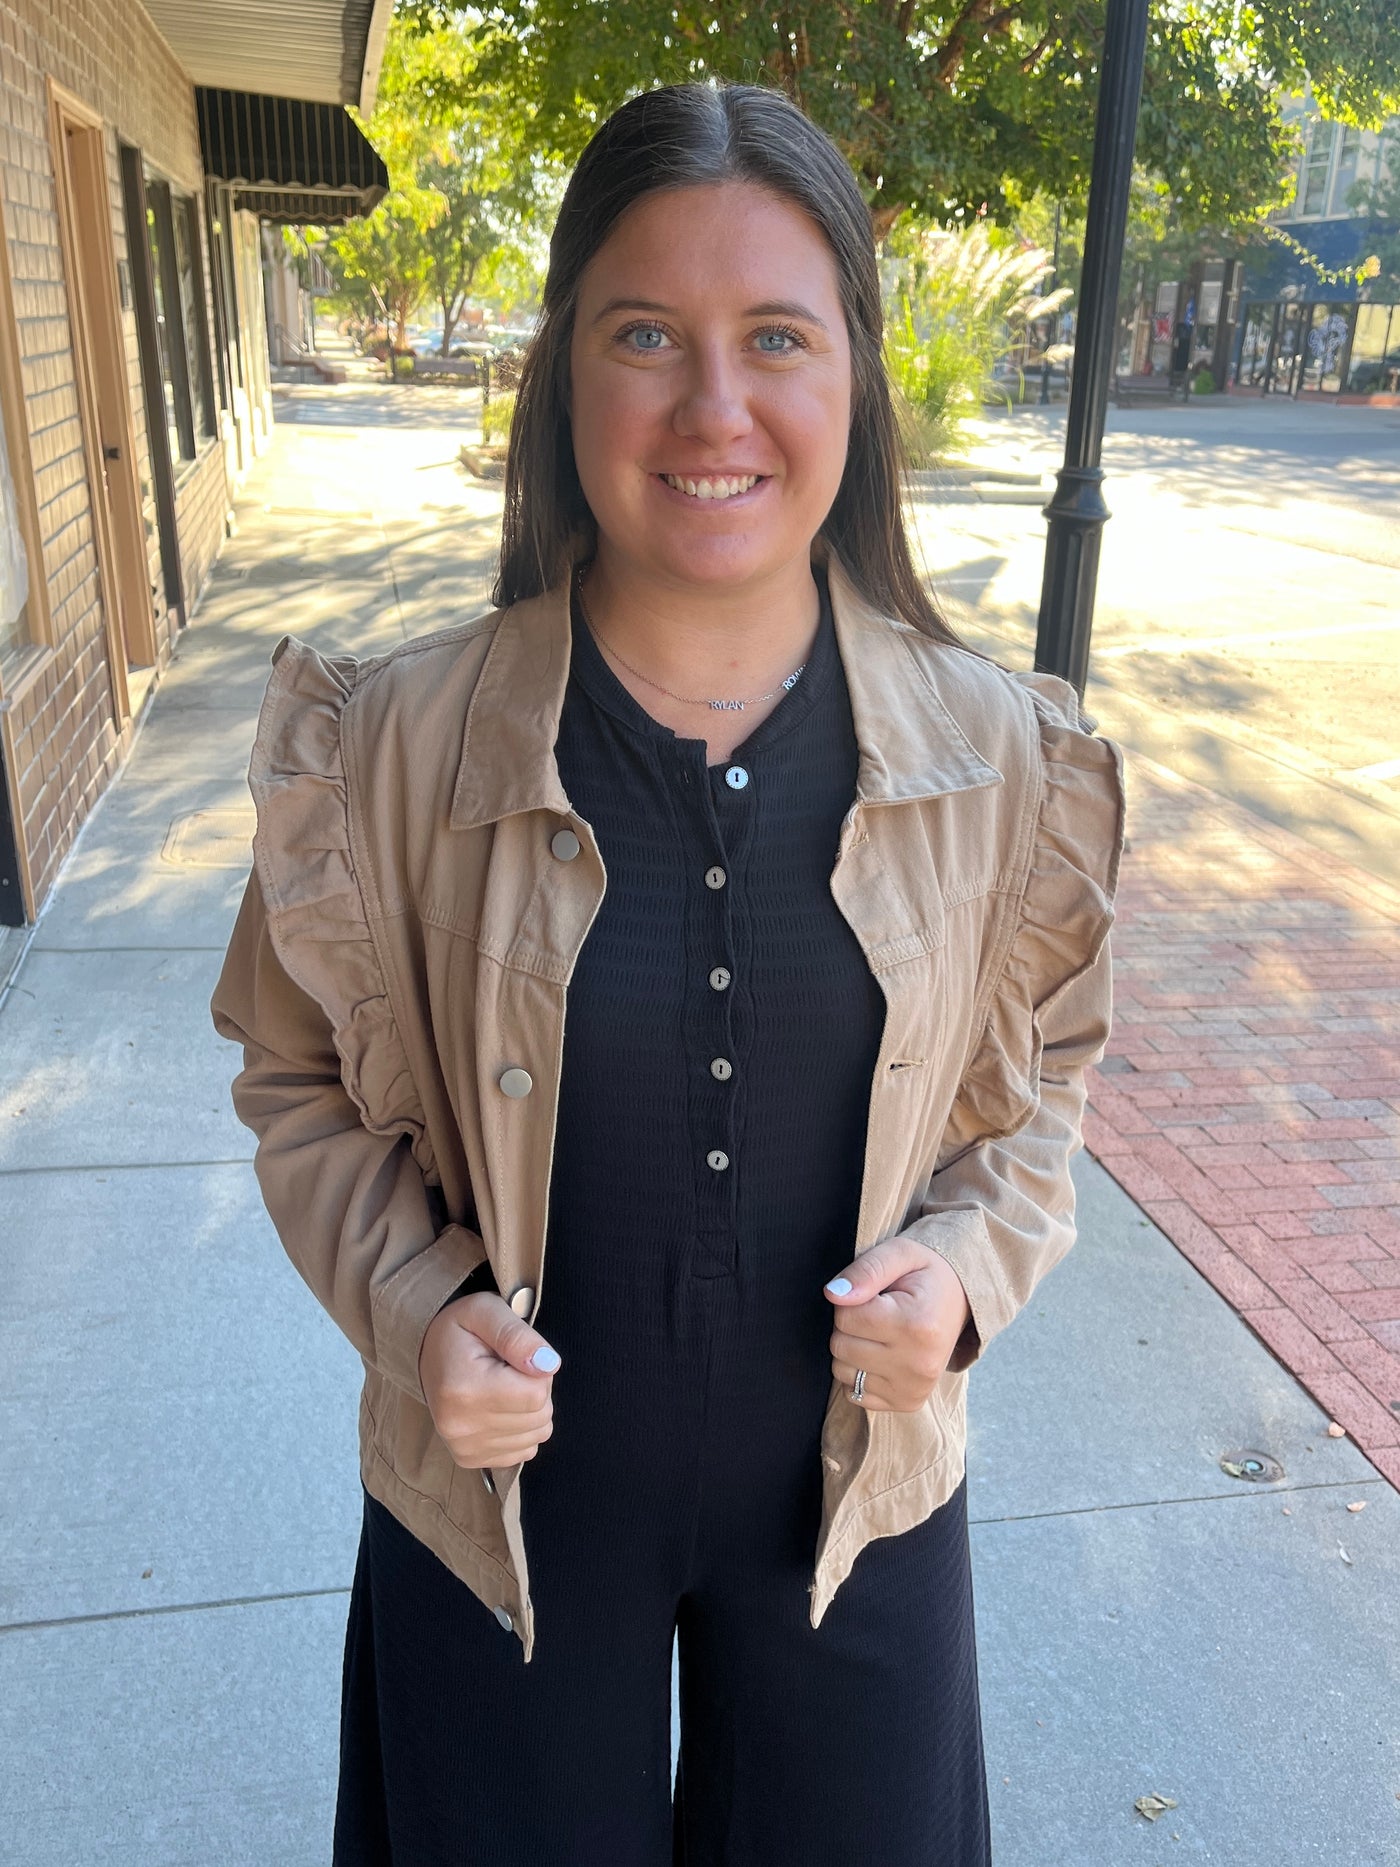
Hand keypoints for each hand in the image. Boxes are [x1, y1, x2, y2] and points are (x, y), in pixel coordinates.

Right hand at [418, 1292, 559, 1468]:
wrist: (426, 1351)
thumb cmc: (460, 1327)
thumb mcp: (486, 1311)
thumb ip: (517, 1336)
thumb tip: (549, 1365)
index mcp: (464, 1389)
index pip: (537, 1394)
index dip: (539, 1371)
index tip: (517, 1357)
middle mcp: (461, 1427)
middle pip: (540, 1417)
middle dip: (536, 1390)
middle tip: (510, 1371)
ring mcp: (464, 1448)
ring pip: (537, 1436)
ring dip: (530, 1410)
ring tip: (503, 1388)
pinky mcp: (469, 1459)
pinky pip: (525, 1451)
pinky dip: (522, 1430)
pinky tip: (500, 1409)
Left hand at [823, 1237, 971, 1412]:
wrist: (960, 1298)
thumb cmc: (925, 1274)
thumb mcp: (900, 1253)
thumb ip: (866, 1270)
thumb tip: (833, 1295)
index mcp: (917, 1325)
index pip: (844, 1317)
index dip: (850, 1300)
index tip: (874, 1295)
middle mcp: (918, 1364)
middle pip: (840, 1346)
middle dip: (849, 1325)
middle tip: (877, 1313)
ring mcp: (914, 1388)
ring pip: (842, 1371)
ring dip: (852, 1349)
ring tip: (881, 1333)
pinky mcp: (908, 1403)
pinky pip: (854, 1393)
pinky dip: (859, 1373)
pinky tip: (882, 1355)